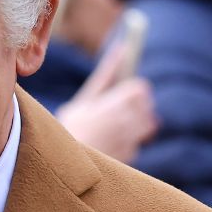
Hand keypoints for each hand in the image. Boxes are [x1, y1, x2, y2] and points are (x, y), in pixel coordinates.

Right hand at [56, 42, 158, 162]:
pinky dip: (130, 142)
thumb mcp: (83, 99)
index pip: (140, 88)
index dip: (137, 89)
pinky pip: (138, 143)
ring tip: (119, 126)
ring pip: (148, 124)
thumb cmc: (71, 127)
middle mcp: (124, 121)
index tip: (129, 91)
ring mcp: (128, 139)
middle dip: (139, 106)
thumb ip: (105, 75)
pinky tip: (113, 143)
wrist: (64, 164)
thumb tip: (121, 48)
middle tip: (123, 109)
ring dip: (138, 123)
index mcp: (113, 103)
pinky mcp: (129, 155)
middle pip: (146, 105)